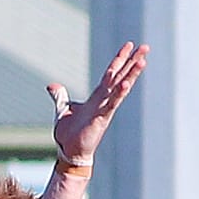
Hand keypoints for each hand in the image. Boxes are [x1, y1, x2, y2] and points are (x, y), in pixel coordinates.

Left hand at [48, 42, 148, 172]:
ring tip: (142, 60)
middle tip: (146, 47)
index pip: (111, 73)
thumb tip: (52, 86)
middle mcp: (104, 101)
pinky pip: (112, 103)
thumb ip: (60, 96)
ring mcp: (104, 109)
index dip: (119, 59)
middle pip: (121, 76)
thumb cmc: (69, 134)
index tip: (129, 44)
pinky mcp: (101, 118)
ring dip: (132, 74)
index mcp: (97, 97)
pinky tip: (126, 82)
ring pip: (121, 88)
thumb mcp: (63, 109)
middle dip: (133, 61)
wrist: (70, 153)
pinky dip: (119, 93)